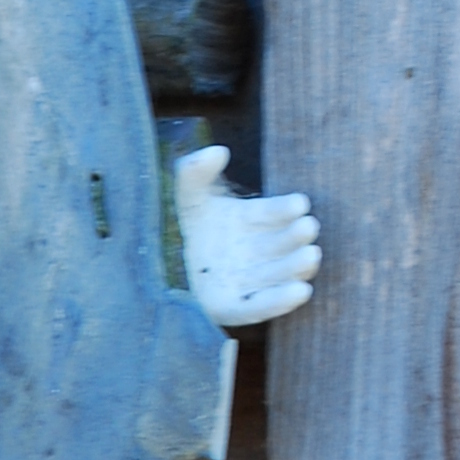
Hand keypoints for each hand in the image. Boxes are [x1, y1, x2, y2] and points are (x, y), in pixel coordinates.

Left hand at [176, 146, 321, 328]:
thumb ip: (194, 171)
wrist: (149, 270)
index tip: (300, 203)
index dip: (285, 208)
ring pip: (278, 274)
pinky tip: (301, 291)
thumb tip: (218, 151)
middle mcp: (255, 251)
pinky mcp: (235, 308)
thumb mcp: (185, 197)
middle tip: (309, 227)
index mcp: (249, 220)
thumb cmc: (178, 227)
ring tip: (310, 255)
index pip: (272, 212)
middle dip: (296, 236)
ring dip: (296, 266)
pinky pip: (261, 306)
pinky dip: (280, 300)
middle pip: (280, 244)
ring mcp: (248, 280)